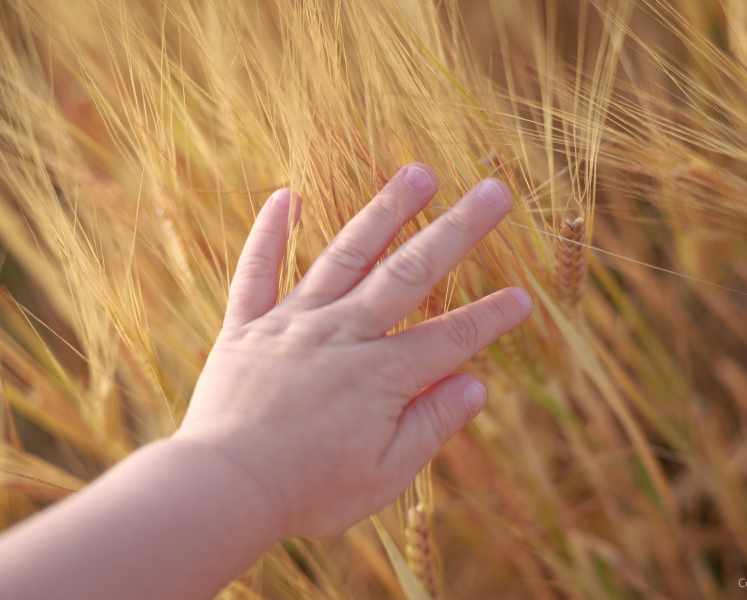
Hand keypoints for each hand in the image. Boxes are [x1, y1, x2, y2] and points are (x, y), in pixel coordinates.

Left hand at [174, 163, 531, 538]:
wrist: (222, 490)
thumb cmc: (308, 491)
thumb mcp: (384, 475)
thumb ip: (431, 424)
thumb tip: (477, 384)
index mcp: (380, 375)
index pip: (451, 338)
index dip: (491, 318)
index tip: (524, 297)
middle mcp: (343, 335)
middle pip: (410, 274)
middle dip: (457, 231)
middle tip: (493, 191)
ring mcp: (293, 323)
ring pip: (346, 255)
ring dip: (385, 211)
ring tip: (417, 171)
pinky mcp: (247, 327)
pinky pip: (257, 271)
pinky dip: (269, 233)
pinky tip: (284, 195)